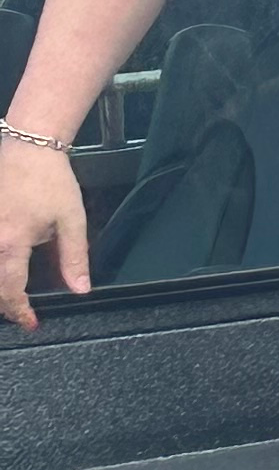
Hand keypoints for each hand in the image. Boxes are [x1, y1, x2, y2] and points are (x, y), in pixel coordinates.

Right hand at [0, 141, 89, 331]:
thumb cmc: (50, 181)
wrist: (27, 148)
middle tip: (20, 312)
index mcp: (11, 241)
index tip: (31, 321)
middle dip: (4, 304)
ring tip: (11, 296)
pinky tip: (3, 269)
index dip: (20, 310)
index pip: (10, 289)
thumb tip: (80, 288)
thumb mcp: (71, 220)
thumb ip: (74, 257)